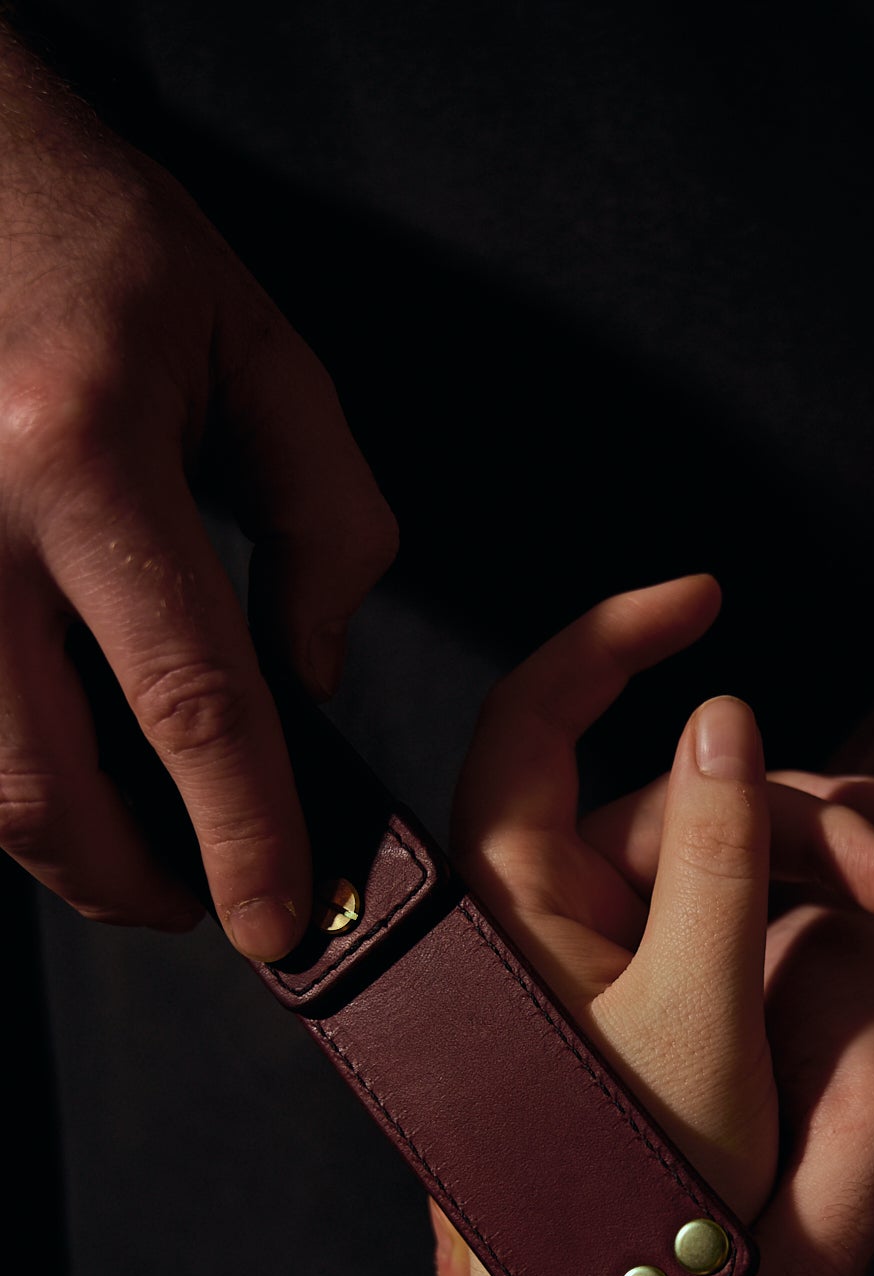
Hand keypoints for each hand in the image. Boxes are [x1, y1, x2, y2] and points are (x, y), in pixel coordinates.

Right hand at [0, 47, 396, 956]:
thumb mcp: (255, 353)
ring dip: (57, 844)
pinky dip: (5, 770)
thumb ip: (322, 525)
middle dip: (129, 882)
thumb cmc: (95, 237)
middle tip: (198, 907)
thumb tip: (310, 684)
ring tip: (138, 849)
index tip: (278, 921)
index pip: (190, 702)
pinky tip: (65, 761)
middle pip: (40, 782)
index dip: (242, 835)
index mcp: (81, 454)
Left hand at [429, 575, 873, 1275]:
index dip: (609, 639)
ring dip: (811, 855)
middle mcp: (544, 917)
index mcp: (514, 907)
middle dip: (789, 808)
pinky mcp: (651, 986)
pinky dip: (793, 897)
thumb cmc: (656, 1193)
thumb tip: (722, 714)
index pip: (534, 720)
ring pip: (709, 851)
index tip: (703, 594)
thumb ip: (723, 854)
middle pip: (665, 800)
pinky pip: (718, 904)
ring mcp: (600, 952)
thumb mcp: (706, 1004)